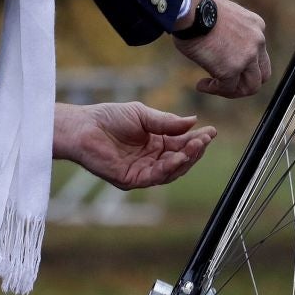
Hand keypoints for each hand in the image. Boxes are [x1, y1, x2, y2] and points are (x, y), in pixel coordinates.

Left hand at [53, 102, 216, 189]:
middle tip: (205, 138)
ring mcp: (142, 170)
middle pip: (181, 159)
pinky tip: (178, 157)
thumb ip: (167, 122)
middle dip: (195, 150)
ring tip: (196, 146)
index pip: (182, 144)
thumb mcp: (144, 115)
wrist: (83, 127)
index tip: (211, 131)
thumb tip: (194, 122)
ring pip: (172, 171)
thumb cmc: (109, 118)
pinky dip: (169, 168)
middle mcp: (151, 159)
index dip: (197, 139)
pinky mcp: (130, 180)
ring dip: (186, 159)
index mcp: (156, 143)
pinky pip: (155, 177)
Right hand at [174, 0, 269, 97]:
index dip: (244, 65)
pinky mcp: (232, 69)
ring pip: (251, 86)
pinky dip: (214, 90)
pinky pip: (228, 89)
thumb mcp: (226, 18)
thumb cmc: (197, 10)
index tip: (225, 65)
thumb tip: (222, 49)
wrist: (190, 9)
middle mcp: (258, 41)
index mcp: (256, 27)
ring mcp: (247, 56)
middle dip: (244, 82)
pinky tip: (201, 85)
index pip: (259, 54)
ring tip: (214, 87)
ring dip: (232, 91)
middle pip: (262, 73)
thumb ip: (232, 34)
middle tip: (225, 83)